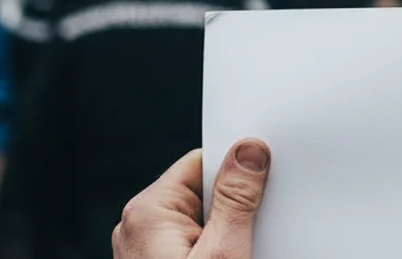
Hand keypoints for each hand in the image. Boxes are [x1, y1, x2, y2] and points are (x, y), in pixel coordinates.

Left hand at [113, 139, 271, 258]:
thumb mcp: (223, 252)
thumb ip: (237, 200)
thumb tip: (249, 152)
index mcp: (147, 211)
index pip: (201, 162)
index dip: (237, 168)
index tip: (262, 177)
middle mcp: (139, 226)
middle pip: (204, 191)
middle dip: (233, 206)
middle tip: (250, 233)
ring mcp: (145, 248)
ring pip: (202, 218)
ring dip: (226, 231)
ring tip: (236, 255)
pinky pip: (194, 239)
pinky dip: (215, 246)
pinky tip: (227, 258)